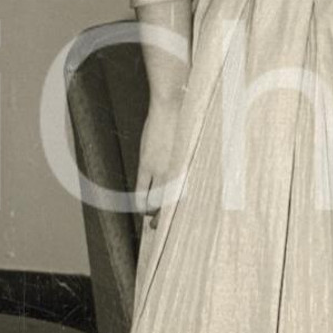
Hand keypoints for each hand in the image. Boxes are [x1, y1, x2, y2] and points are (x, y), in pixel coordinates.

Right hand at [135, 94, 183, 220]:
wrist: (173, 106)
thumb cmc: (185, 123)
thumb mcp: (192, 148)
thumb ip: (187, 163)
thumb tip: (185, 175)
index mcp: (190, 170)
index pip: (185, 199)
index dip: (178, 212)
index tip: (175, 219)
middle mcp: (178, 173)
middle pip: (170, 204)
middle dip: (163, 218)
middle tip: (158, 225)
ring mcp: (161, 170)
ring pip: (153, 201)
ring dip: (150, 212)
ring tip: (148, 216)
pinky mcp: (147, 164)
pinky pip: (141, 190)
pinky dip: (140, 202)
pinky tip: (140, 208)